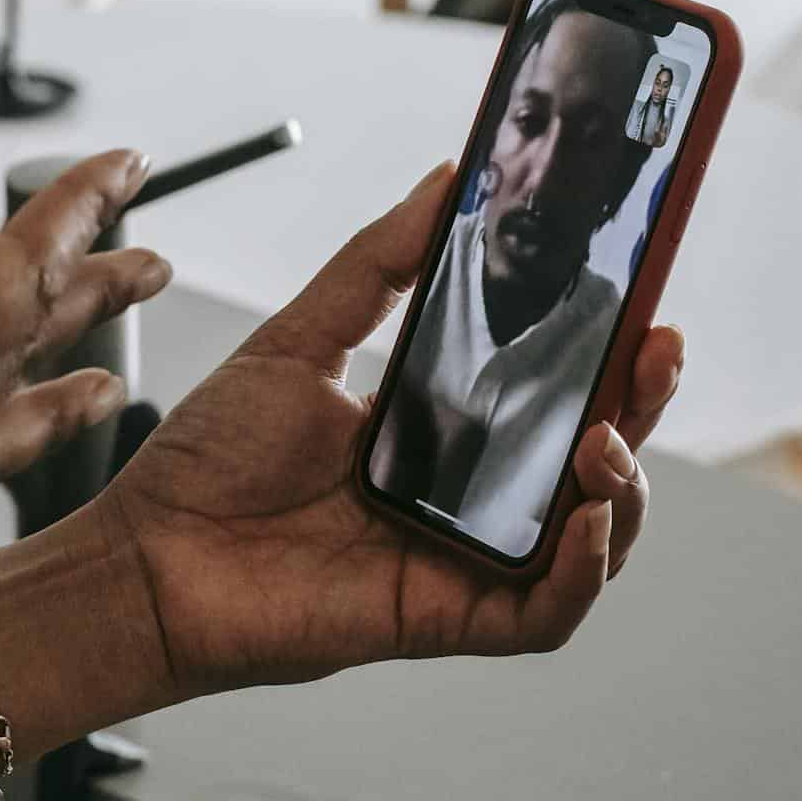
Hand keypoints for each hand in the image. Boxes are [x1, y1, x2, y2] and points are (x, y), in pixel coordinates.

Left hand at [95, 162, 676, 698]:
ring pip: (590, 542)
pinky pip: (544, 614)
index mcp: (436, 432)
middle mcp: (460, 500)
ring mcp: (459, 562)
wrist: (142, 557)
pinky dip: (581, 573)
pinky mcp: (442, 619)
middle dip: (642, 409)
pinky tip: (586, 522)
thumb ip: (377, 264)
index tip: (642, 302)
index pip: (551, 394)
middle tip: (659, 351)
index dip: (608, 357)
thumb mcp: (300, 339)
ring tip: (606, 439)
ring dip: (624, 491)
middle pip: (591, 463)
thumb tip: (444, 181)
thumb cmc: (205, 464)